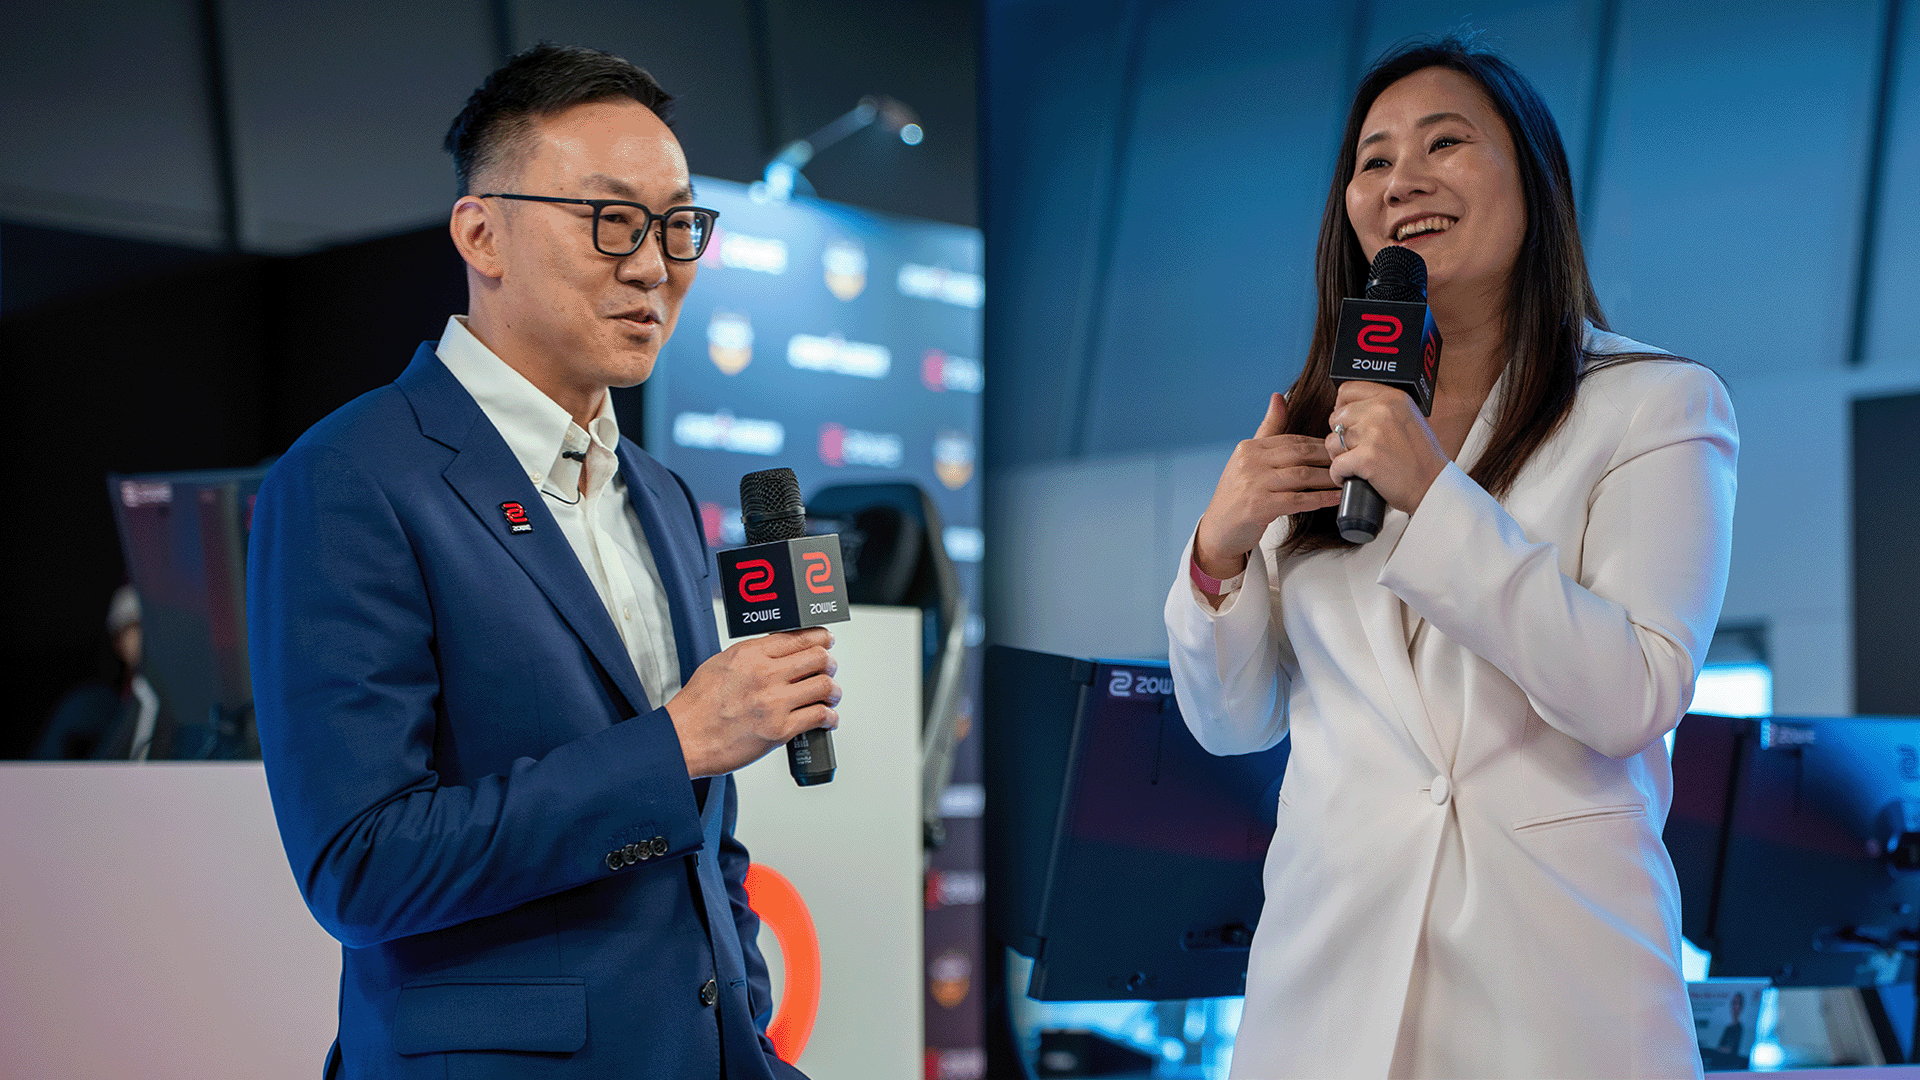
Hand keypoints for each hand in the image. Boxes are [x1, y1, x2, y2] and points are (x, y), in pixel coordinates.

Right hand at [667, 627, 839, 777]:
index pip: (798, 637)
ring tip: (830, 695)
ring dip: (833, 691)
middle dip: (829, 663)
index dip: (820, 637)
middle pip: (818, 658)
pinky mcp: (779, 730)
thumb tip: (778, 650)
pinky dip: (829, 717)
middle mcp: (765, 674)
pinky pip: (819, 716)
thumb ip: (752, 654)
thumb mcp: (721, 663)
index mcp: (750, 654)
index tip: (826, 640)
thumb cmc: (697, 706)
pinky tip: (826, 719)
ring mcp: (774, 702)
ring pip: (824, 686)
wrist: (684, 738)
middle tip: (828, 669)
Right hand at [1193, 393, 1341, 578]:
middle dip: (1328, 457)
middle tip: (1351, 459)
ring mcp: (1253, 484)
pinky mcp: (1259, 507)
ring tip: (1347, 478)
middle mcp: (1249, 463)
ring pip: (1302, 476)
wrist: (1219, 529)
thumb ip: (1267, 429)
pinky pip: (1298, 500)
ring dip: (1328, 478)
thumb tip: (1279, 397)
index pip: (1292, 439)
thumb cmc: (1237, 496)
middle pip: (1299, 454)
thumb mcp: (1248, 459)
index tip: (1339, 447)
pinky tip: (1336, 498)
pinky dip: (1320, 499)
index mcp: (1249, 448)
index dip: (1319, 443)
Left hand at [1325, 382, 1449, 513]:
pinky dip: (1340, 476)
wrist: (1433, 485)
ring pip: (1333, 441)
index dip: (1341, 408)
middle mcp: (1383, 411)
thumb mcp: (1408, 417)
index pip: (1347, 391)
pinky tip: (1353, 477)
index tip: (1346, 422)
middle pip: (1337, 417)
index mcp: (1393, 398)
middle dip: (1340, 436)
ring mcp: (1374, 434)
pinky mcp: (1366, 458)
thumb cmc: (1421, 457)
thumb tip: (1347, 407)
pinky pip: (1335, 466)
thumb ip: (1383, 408)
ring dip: (1339, 456)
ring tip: (1357, 464)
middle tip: (1355, 449)